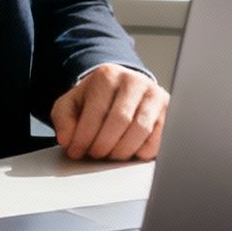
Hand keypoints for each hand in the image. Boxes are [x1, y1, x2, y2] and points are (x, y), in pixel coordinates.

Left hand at [50, 64, 167, 161]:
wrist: (119, 91)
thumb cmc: (95, 100)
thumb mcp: (70, 104)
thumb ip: (63, 119)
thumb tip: (68, 139)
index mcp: (108, 75)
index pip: (97, 111)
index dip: (84, 137)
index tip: (76, 151)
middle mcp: (134, 81)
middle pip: (121, 121)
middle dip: (103, 145)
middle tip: (94, 155)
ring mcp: (155, 95)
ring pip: (141, 130)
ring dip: (122, 151)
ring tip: (109, 155)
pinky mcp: (168, 112)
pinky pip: (157, 140)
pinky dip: (140, 152)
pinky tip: (128, 151)